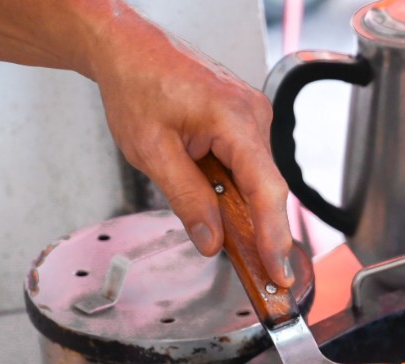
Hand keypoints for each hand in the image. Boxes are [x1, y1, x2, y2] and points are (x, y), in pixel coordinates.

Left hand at [88, 8, 294, 286]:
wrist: (127, 47)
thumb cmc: (137, 84)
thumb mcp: (152, 152)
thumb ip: (187, 199)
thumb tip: (212, 241)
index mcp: (235, 119)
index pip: (266, 189)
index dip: (273, 236)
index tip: (278, 272)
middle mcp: (254, 115)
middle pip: (266, 188)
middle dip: (259, 231)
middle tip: (259, 276)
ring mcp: (253, 117)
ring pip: (258, 179)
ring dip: (242, 208)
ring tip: (225, 235)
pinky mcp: (245, 122)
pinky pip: (249, 165)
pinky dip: (237, 190)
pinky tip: (220, 204)